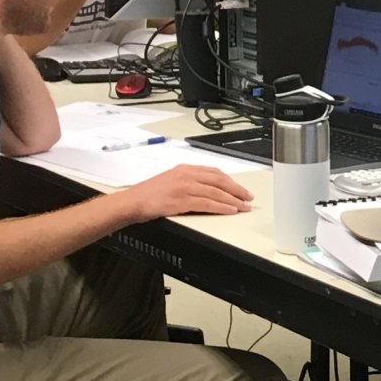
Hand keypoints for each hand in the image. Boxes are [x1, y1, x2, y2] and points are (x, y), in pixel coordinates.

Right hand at [121, 164, 252, 222]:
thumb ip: (188, 181)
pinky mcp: (182, 200)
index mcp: (185, 169)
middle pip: (219, 181)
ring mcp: (185, 187)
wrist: (132, 202)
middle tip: (248, 197)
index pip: (214, 172)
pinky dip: (221, 207)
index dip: (230, 181)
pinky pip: (207, 204)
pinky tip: (230, 211)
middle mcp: (187, 175)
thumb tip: (207, 189)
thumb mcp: (170, 180)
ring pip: (216, 193)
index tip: (240, 188)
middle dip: (237, 190)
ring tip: (243, 207)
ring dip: (233, 200)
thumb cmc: (148, 194)